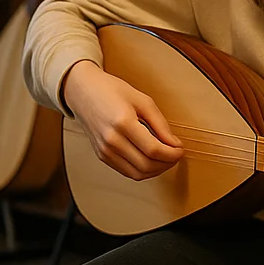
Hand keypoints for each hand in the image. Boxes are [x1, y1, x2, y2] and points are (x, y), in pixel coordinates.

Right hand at [63, 60, 183, 180]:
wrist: (82, 91)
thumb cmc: (110, 90)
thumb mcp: (141, 100)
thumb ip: (160, 124)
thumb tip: (174, 144)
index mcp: (123, 122)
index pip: (154, 150)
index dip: (172, 154)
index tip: (180, 149)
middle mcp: (111, 140)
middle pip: (146, 165)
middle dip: (167, 164)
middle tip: (175, 154)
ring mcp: (104, 150)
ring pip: (137, 174)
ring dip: (156, 170)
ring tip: (165, 159)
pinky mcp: (102, 155)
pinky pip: (126, 172)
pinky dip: (142, 170)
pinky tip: (150, 160)